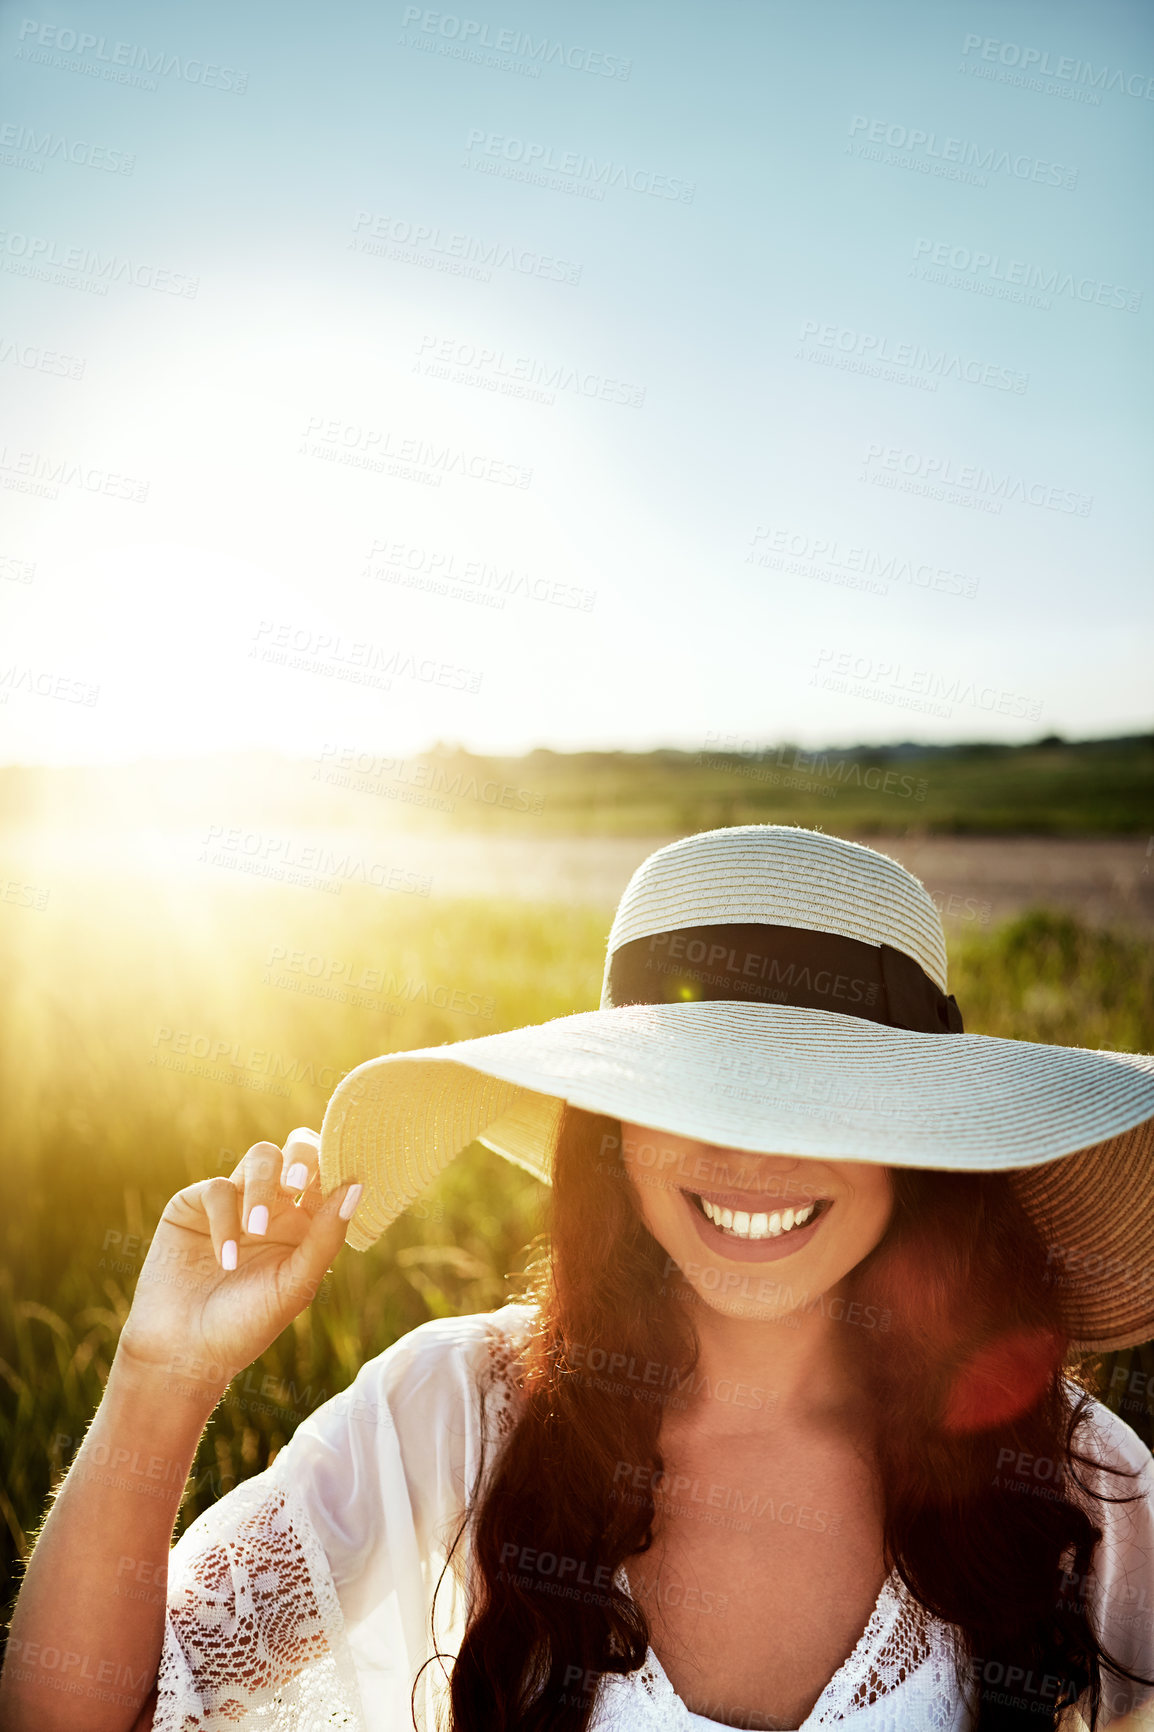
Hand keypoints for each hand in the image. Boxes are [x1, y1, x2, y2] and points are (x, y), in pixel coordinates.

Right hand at [114, 1130, 361, 1402]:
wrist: (183, 1354)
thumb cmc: (246, 1326)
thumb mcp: (295, 1285)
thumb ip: (326, 1236)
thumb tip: (357, 1186)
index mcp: (306, 1223)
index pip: (329, 1173)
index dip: (338, 1163)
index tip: (342, 1174)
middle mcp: (274, 1206)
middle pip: (297, 1149)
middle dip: (301, 1156)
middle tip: (297, 1182)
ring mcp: (235, 1201)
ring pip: (261, 1157)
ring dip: (262, 1189)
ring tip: (255, 1230)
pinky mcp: (194, 1205)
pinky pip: (218, 1189)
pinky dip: (224, 1219)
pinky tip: (226, 1258)